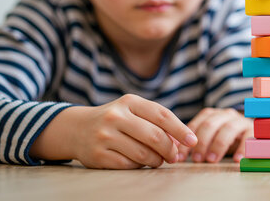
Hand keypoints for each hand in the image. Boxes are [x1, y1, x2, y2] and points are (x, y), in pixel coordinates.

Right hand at [65, 94, 196, 168]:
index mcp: (129, 102)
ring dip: (156, 160)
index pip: (162, 115)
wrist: (77, 129)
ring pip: (143, 154)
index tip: (192, 141)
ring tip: (158, 160)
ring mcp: (105, 136)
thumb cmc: (116, 120)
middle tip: (175, 156)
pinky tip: (140, 163)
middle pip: (155, 136)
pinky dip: (139, 166)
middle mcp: (116, 116)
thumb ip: (156, 121)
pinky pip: (129, 165)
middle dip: (170, 149)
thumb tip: (181, 141)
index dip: (180, 130)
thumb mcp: (133, 111)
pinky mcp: (98, 155)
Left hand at [178, 107, 252, 162]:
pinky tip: (236, 160)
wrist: (248, 133)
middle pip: (211, 124)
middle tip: (196, 159)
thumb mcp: (209, 138)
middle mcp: (225, 115)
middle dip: (202, 142)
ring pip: (228, 128)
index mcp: (211, 115)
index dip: (185, 141)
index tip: (179, 157)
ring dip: (218, 145)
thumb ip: (195, 143)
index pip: (195, 125)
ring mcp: (239, 121)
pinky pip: (248, 137)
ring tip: (211, 160)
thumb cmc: (223, 137)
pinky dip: (242, 148)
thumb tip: (175, 155)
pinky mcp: (252, 129)